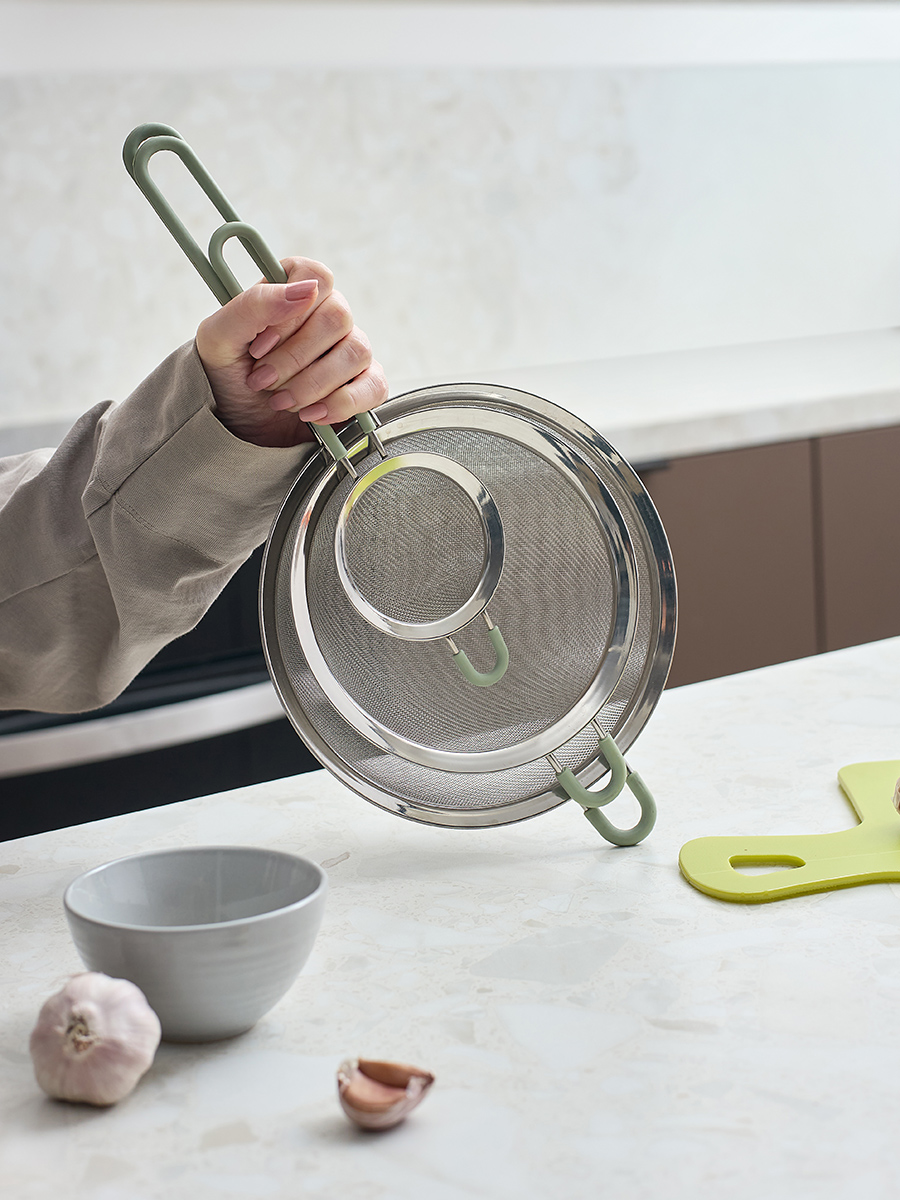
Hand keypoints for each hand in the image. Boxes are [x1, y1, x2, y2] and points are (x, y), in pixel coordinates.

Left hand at [195, 257, 387, 447]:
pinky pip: (374, 386)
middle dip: (295, 358)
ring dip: (313, 384)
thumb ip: (254, 305)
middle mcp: (326, 315)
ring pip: (356, 352)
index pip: (316, 277)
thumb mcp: (219, 338)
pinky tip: (311, 413)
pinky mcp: (362, 385)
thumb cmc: (227, 373)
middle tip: (262, 380)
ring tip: (281, 401)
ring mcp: (349, 349)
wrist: (236, 423)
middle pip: (338, 317)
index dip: (290, 313)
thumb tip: (305, 291)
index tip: (261, 344)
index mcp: (292, 290)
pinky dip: (341, 404)